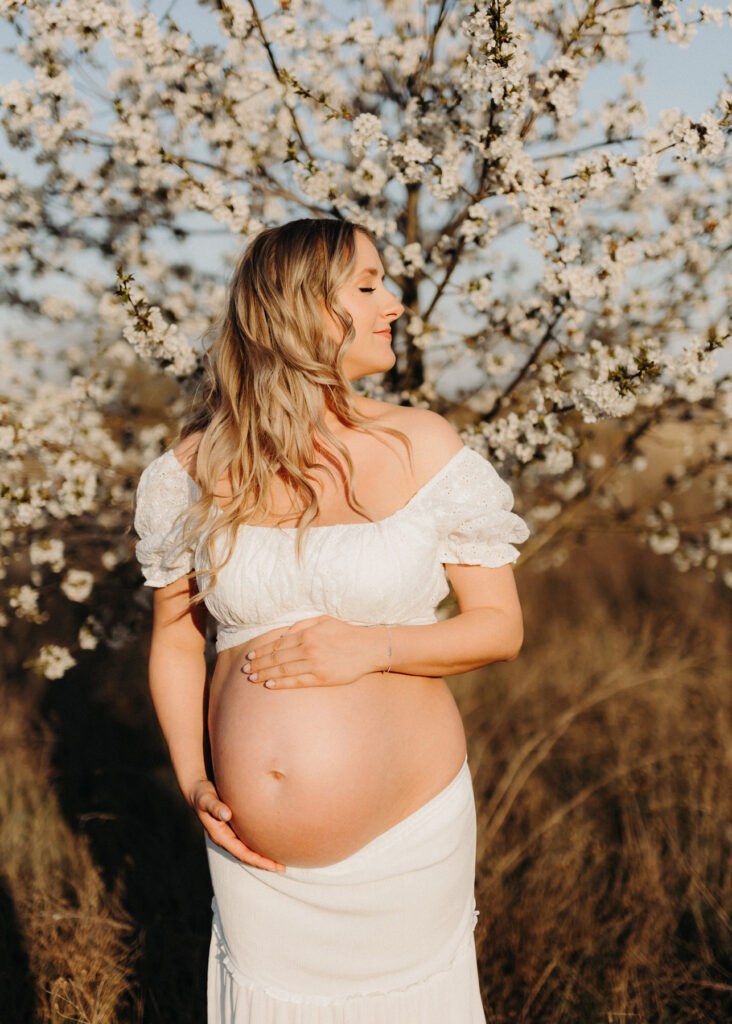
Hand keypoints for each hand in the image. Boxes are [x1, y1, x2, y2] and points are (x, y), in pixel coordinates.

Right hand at [188, 779, 285, 871]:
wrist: (197, 791)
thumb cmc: (202, 794)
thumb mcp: (206, 799)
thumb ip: (215, 806)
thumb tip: (226, 814)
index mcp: (220, 836)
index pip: (243, 853)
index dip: (258, 861)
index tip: (273, 866)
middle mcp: (226, 838)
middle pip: (247, 856)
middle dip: (264, 863)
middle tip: (283, 868)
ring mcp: (230, 834)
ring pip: (248, 850)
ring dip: (263, 857)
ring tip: (280, 861)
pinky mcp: (233, 827)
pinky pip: (248, 841)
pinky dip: (259, 845)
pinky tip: (270, 843)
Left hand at [242, 615, 389, 689]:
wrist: (369, 648)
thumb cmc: (346, 633)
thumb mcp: (324, 620)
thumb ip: (303, 624)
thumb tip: (284, 633)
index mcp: (307, 634)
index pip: (277, 644)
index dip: (261, 651)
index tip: (250, 657)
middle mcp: (308, 648)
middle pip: (276, 659)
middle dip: (259, 665)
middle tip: (245, 671)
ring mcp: (315, 664)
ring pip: (283, 671)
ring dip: (265, 675)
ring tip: (252, 679)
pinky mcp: (322, 677)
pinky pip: (297, 682)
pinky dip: (281, 684)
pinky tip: (269, 685)